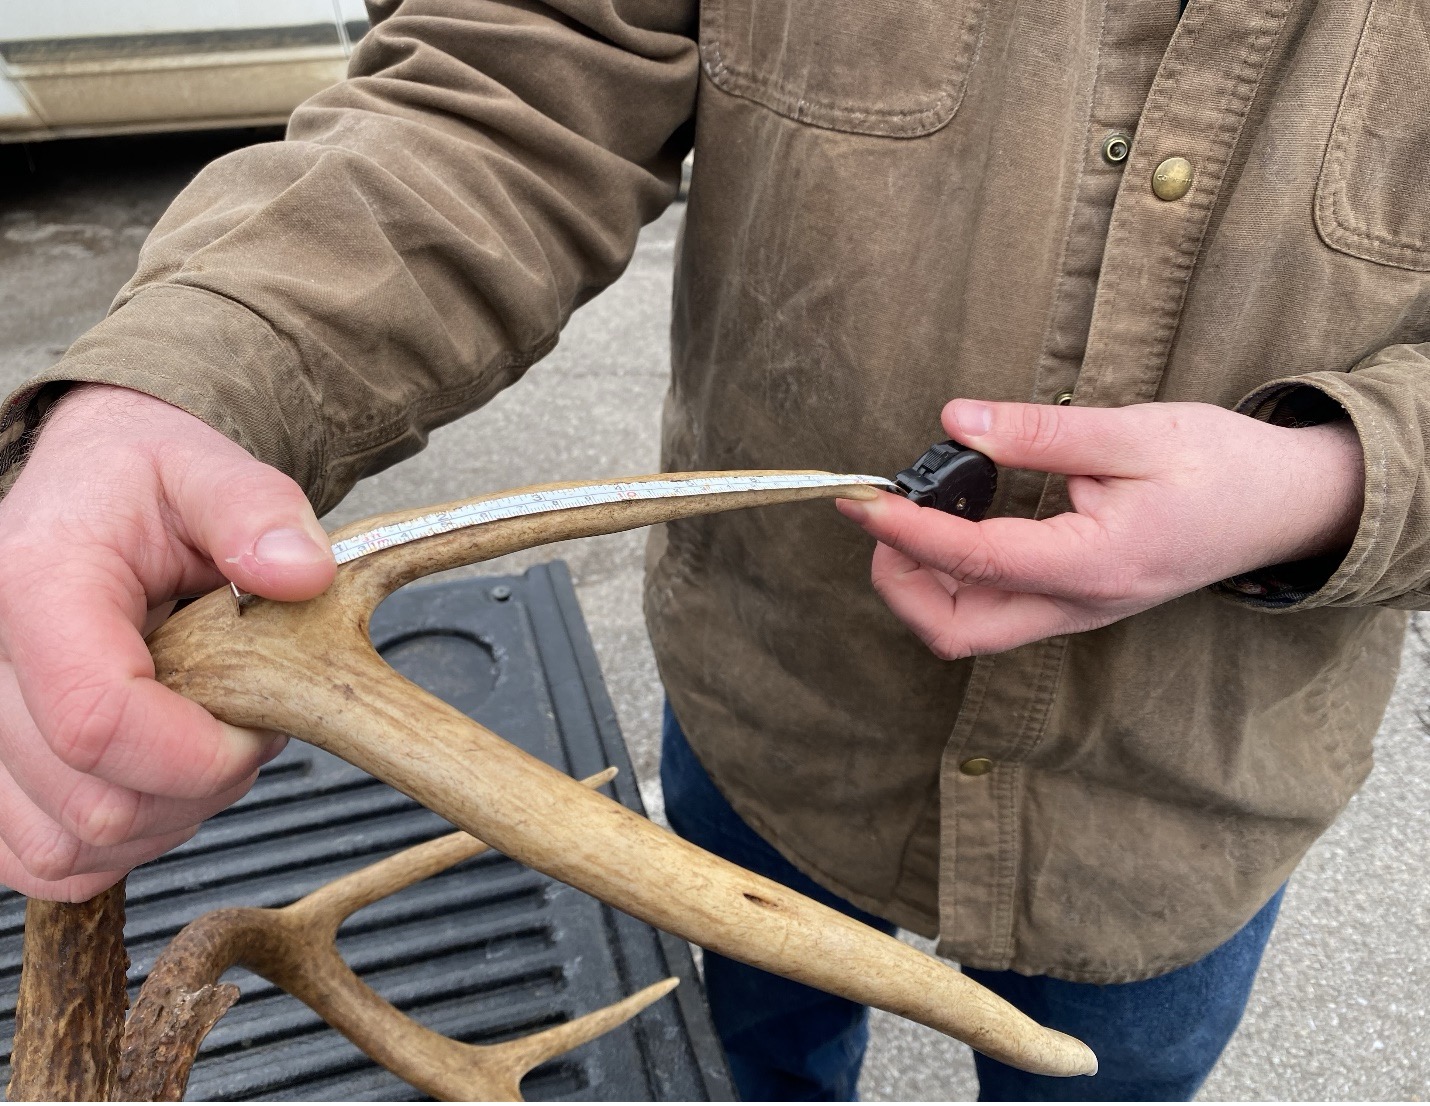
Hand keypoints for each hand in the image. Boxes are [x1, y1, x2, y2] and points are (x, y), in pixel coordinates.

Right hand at [0, 385, 334, 898]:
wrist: (83, 494)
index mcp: (33, 587)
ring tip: (201, 737)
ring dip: (167, 816)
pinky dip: (120, 840)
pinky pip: (46, 860)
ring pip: (71, 846)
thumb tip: (300, 573)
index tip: (258, 725)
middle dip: (201, 784)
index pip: (98, 720)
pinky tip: (156, 776)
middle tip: (243, 719)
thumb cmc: (135, 485)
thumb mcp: (205, 468)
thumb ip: (257, 510)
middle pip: (94, 800)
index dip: (199, 753)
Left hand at [837, 399, 1363, 659]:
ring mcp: (1075, 612)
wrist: (1286, 507)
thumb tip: (955, 421)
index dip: (906, 533)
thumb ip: (1040, 432)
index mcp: (1094, 565)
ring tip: (913, 513)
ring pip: (969, 629)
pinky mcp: (1073, 603)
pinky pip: (993, 610)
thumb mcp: (1135, 433)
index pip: (974, 561)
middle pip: (956, 630)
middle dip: (901, 581)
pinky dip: (954, 576)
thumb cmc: (1222, 467)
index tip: (863, 500)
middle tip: (883, 515)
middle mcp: (1077, 605)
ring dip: (922, 583)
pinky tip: (955, 522)